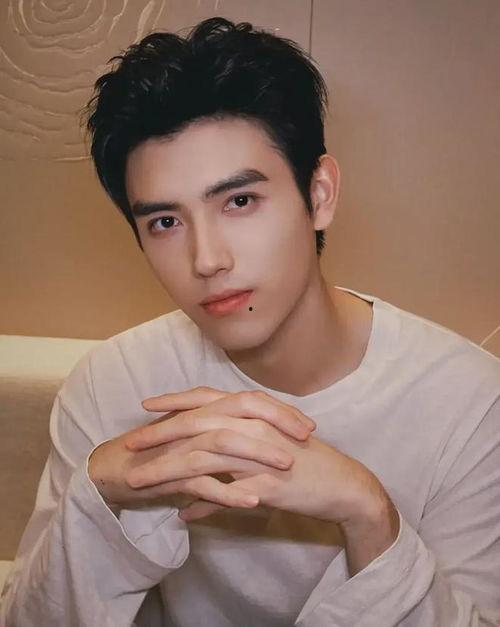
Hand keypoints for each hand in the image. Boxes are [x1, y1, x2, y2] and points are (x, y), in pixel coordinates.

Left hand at [128, 387, 387, 525]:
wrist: (343, 483)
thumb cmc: (305, 461)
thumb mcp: (269, 446)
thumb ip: (238, 444)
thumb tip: (214, 444)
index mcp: (255, 414)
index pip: (208, 399)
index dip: (176, 401)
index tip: (146, 405)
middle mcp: (255, 427)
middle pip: (199, 424)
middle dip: (161, 431)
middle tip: (131, 441)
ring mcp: (262, 455)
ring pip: (205, 458)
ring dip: (169, 470)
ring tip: (140, 482)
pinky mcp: (269, 485)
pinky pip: (228, 495)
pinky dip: (203, 504)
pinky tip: (182, 515)